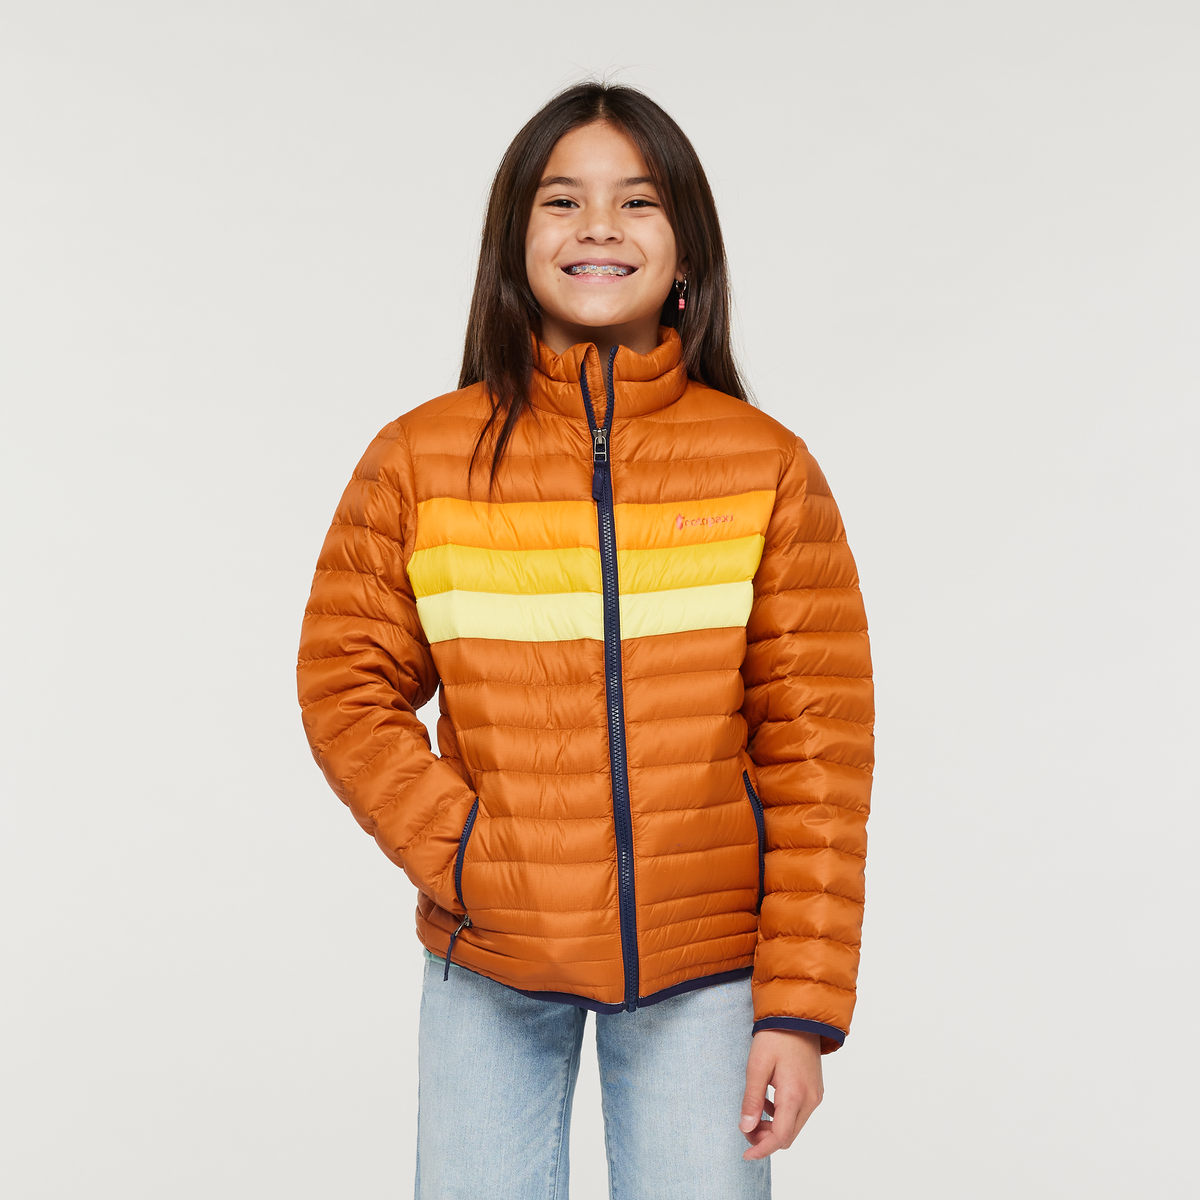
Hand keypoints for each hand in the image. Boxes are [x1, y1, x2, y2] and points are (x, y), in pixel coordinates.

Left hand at [738, 1029, 823, 1159]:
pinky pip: (799, 1113)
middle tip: (746, 1126)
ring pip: (794, 1126)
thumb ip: (752, 1099)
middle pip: (788, 1136)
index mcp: (794, 1095)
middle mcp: (810, 1100)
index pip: (780, 1137)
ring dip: (774, 1127)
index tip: (746, 1154)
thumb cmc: (775, 1037)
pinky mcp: (816, 1090)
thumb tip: (746, 1128)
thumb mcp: (756, 1066)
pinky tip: (768, 1100)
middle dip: (765, 1138)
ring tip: (755, 1111)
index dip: (762, 1149)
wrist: (799, 1016)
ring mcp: (815, 1095)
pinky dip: (782, 1116)